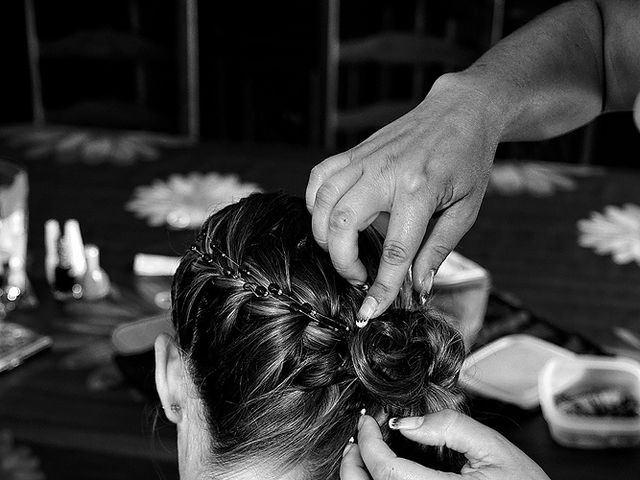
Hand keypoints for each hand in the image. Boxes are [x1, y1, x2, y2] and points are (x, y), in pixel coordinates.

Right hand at [306, 73, 502, 323]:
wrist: (461, 110)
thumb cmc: (468, 160)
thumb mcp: (465, 210)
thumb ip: (438, 250)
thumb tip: (418, 287)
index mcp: (420, 190)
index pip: (394, 251)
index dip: (381, 288)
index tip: (369, 313)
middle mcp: (385, 173)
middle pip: (343, 225)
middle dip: (342, 262)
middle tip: (359, 276)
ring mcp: (365, 159)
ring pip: (323, 203)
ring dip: (325, 237)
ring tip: (344, 251)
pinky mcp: (354, 152)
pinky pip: (319, 178)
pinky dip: (315, 204)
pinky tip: (329, 219)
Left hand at [340, 410, 549, 479]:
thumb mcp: (495, 450)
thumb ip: (450, 429)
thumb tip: (406, 423)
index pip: (386, 470)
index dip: (369, 440)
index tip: (368, 420)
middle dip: (353, 462)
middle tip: (358, 436)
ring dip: (360, 477)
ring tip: (364, 453)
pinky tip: (382, 473)